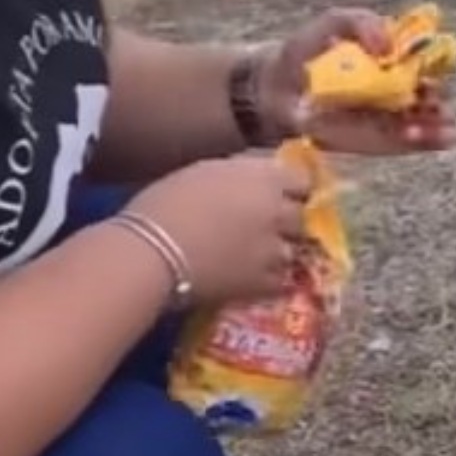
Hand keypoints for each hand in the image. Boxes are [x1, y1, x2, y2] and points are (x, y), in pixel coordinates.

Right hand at [133, 151, 309, 304]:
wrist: (153, 253)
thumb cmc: (165, 203)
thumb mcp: (204, 171)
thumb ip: (240, 174)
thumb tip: (255, 176)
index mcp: (264, 180)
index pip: (302, 181)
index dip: (292, 188)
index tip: (279, 193)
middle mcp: (278, 213)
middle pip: (300, 217)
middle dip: (286, 221)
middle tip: (264, 226)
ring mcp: (275, 251)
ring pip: (291, 251)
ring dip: (278, 252)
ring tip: (254, 256)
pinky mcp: (264, 284)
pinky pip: (280, 282)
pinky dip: (270, 280)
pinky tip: (251, 278)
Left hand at [257, 8, 455, 155]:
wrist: (273, 86)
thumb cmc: (305, 51)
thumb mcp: (334, 23)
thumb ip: (361, 22)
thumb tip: (387, 47)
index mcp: (390, 61)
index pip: (423, 67)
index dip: (435, 72)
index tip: (435, 77)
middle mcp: (392, 91)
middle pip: (427, 100)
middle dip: (438, 105)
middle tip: (437, 106)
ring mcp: (383, 119)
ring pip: (419, 125)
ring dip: (434, 128)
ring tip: (442, 130)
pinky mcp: (370, 142)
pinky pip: (400, 145)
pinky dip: (417, 143)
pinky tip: (425, 139)